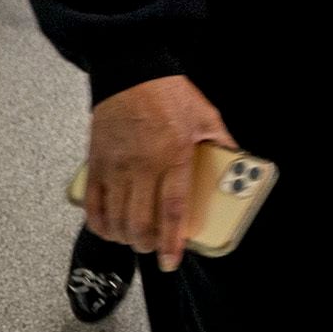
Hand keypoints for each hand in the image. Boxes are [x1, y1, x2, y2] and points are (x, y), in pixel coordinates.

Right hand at [85, 75, 234, 271]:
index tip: (172, 260)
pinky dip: (100, 224)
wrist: (130, 71)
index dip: (173, 241)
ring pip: (116, 219)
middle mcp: (142, 166)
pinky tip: (110, 229)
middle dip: (148, 244)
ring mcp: (116, 166)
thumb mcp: (207, 116)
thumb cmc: (169, 93)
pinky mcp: (96, 163)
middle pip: (141, 222)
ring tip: (136, 240)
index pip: (173, 210)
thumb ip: (223, 144)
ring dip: (125, 238)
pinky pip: (93, 204)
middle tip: (156, 248)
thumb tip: (240, 165)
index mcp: (173, 156)